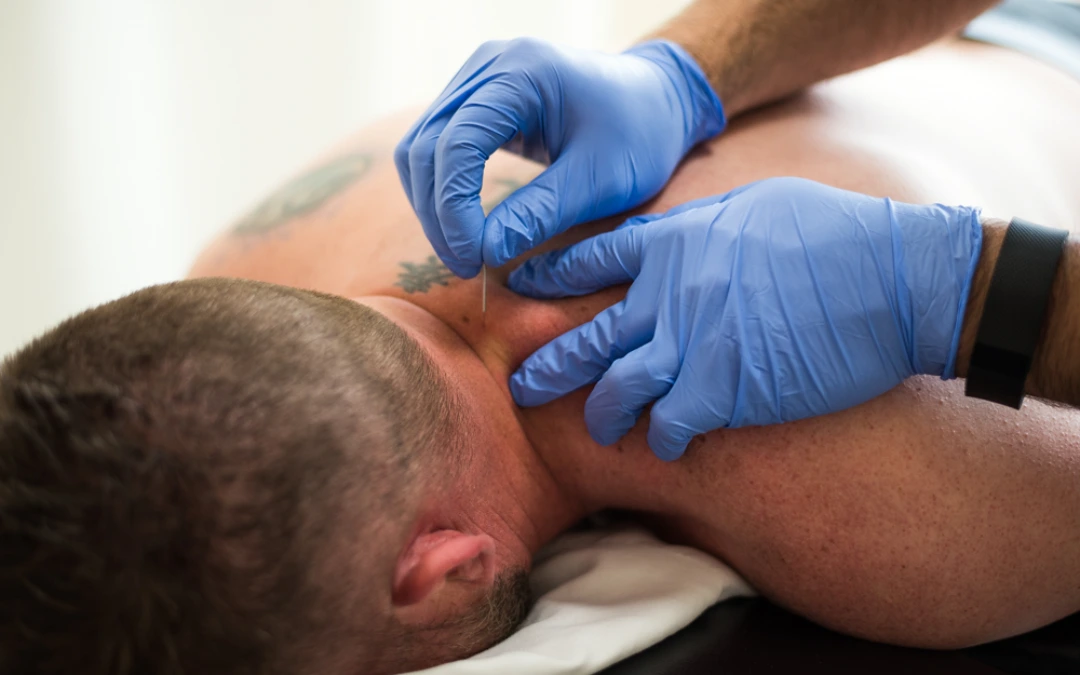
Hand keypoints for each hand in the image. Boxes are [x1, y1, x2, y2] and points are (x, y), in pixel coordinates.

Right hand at [394, 38, 724, 277]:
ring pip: (421, 147)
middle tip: (464, 265)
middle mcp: (490, 65)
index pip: (457, 144)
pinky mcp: (478, 98)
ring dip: (432, 204)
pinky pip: (438, 146)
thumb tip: (484, 253)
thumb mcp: (599, 180)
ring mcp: (479, 78)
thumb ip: (540, 214)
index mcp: (522, 73)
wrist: (658, 101)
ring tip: (463, 251)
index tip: (472, 259)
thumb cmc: (640, 134)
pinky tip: (463, 225)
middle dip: (437, 213)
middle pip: (427, 145)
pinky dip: (442, 189)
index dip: (453, 209)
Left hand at [508, 178, 982, 459]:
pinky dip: (664, 442)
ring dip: (603, 416)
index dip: (550, 278)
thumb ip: (701, 226)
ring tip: (598, 430)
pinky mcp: (721, 391)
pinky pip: (669, 427)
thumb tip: (682, 236)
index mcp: (673, 242)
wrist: (891, 277)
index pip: (590, 260)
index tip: (521, 291)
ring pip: (616, 391)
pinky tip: (669, 449)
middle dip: (547, 366)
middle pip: (586, 337)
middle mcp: (667, 294)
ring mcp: (689, 345)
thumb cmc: (834, 233)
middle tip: (521, 387)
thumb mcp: (754, 206)